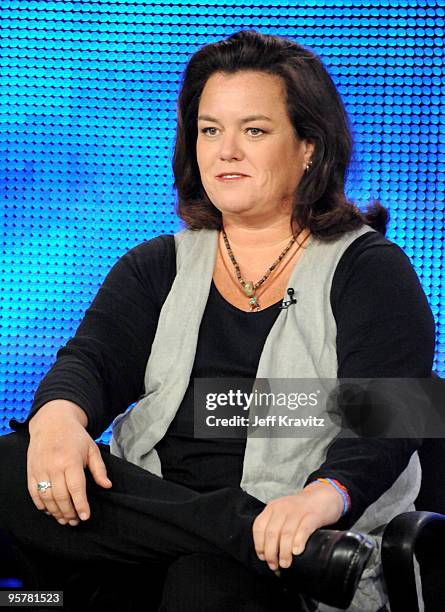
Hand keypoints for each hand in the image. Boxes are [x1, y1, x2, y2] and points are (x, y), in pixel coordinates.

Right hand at [27, 400, 111, 525]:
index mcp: (71, 460)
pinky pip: (34, 493)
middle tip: (75, 521)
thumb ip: (99, 469)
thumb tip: (107, 486)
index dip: (81, 504)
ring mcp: (40, 469)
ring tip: (65, 519)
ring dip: (55, 512)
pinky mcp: (31, 471)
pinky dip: (41, 505)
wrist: (52, 422)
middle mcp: (54, 466)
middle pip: (61, 496)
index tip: (85, 516)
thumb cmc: (75, 436)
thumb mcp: (91, 448)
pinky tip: (50, 511)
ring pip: (46, 498)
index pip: (76, 488)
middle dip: (69, 512)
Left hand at [252, 481, 343, 570]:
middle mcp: (283, 508)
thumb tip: (266, 555)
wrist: (321, 497)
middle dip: (270, 553)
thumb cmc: (299, 511)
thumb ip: (274, 528)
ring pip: (286, 533)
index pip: (259, 526)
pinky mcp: (313, 515)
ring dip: (284, 552)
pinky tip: (297, 552)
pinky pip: (304, 529)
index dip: (259, 544)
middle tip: (274, 565)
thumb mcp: (282, 514)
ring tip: (285, 563)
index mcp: (272, 508)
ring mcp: (298, 511)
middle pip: (271, 533)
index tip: (263, 557)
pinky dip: (299, 541)